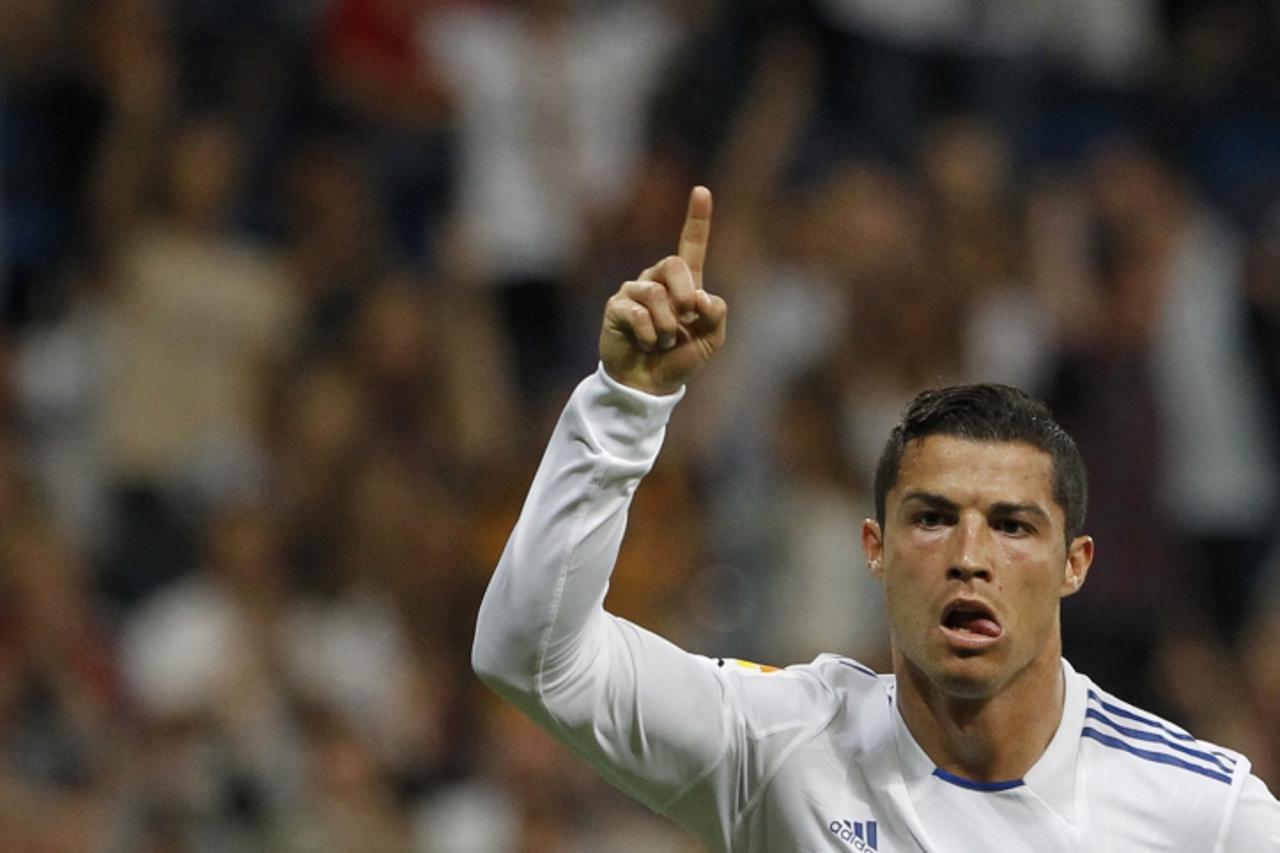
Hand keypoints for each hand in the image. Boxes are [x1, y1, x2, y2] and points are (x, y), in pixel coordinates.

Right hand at [600, 186, 727, 394]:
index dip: (697, 218)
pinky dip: (649, 334)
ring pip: (656, 293)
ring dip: (667, 326)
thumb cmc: (680, 360)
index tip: (701, 191)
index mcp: (684, 285)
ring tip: (662, 343)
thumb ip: (715, 315)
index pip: (691, 245)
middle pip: (674, 263)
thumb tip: (700, 295)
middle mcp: (658, 281)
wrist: (649, 385)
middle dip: (685, 293)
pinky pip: (638, 312)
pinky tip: (645, 345)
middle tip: (687, 317)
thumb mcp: (711, 339)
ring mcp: (634, 292)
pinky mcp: (616, 307)